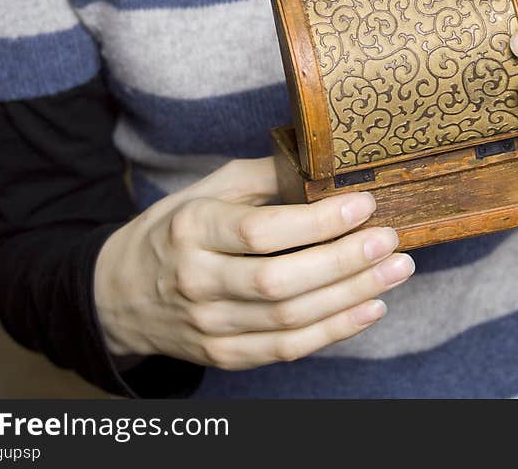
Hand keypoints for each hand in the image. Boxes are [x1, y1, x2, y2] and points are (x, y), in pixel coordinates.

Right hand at [94, 158, 412, 369]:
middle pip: (280, 281)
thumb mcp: (206, 190)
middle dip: (345, 261)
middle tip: (391, 240)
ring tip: (397, 270)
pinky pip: (286, 349)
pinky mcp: (223, 355)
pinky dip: (334, 331)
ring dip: (352, 295)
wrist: (120, 294)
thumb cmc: (175, 231)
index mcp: (192, 229)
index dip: (318, 221)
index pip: (260, 231)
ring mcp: (209, 325)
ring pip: (290, 320)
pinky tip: (371, 307)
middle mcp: (197, 281)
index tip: (363, 205)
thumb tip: (324, 162)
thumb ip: (262, 175)